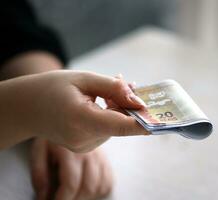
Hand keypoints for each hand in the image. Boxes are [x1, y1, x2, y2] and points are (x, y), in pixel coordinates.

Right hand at [0, 70, 147, 150]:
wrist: (27, 107)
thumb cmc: (52, 88)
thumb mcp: (84, 78)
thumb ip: (113, 88)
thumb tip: (137, 98)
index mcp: (81, 119)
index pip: (121, 125)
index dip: (144, 122)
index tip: (163, 119)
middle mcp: (83, 138)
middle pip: (120, 124)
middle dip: (128, 105)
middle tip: (128, 84)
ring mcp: (83, 147)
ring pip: (114, 127)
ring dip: (118, 110)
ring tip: (109, 91)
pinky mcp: (84, 148)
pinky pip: (105, 131)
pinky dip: (109, 117)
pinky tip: (100, 103)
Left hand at [30, 138, 112, 199]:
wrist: (70, 116)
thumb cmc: (52, 136)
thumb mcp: (38, 150)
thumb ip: (39, 173)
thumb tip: (43, 196)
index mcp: (71, 150)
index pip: (71, 182)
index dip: (63, 199)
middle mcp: (90, 153)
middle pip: (89, 186)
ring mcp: (100, 156)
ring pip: (100, 185)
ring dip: (88, 197)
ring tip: (75, 197)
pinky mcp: (106, 160)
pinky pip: (109, 181)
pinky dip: (100, 190)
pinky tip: (88, 191)